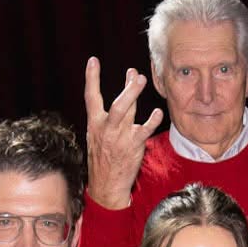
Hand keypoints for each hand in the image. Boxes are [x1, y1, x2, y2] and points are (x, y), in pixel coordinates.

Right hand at [83, 57, 164, 209]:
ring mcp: (119, 138)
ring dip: (133, 95)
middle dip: (125, 88)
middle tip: (134, 74)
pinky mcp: (133, 146)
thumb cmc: (104, 157)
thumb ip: (112, 115)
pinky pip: (143, 130)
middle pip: (116, 104)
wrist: (105, 186)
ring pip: (126, 112)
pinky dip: (151, 121)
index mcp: (94, 124)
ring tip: (141, 80)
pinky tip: (157, 112)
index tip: (93, 60)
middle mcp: (106, 128)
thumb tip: (126, 92)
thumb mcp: (99, 135)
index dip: (91, 78)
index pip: (90, 97)